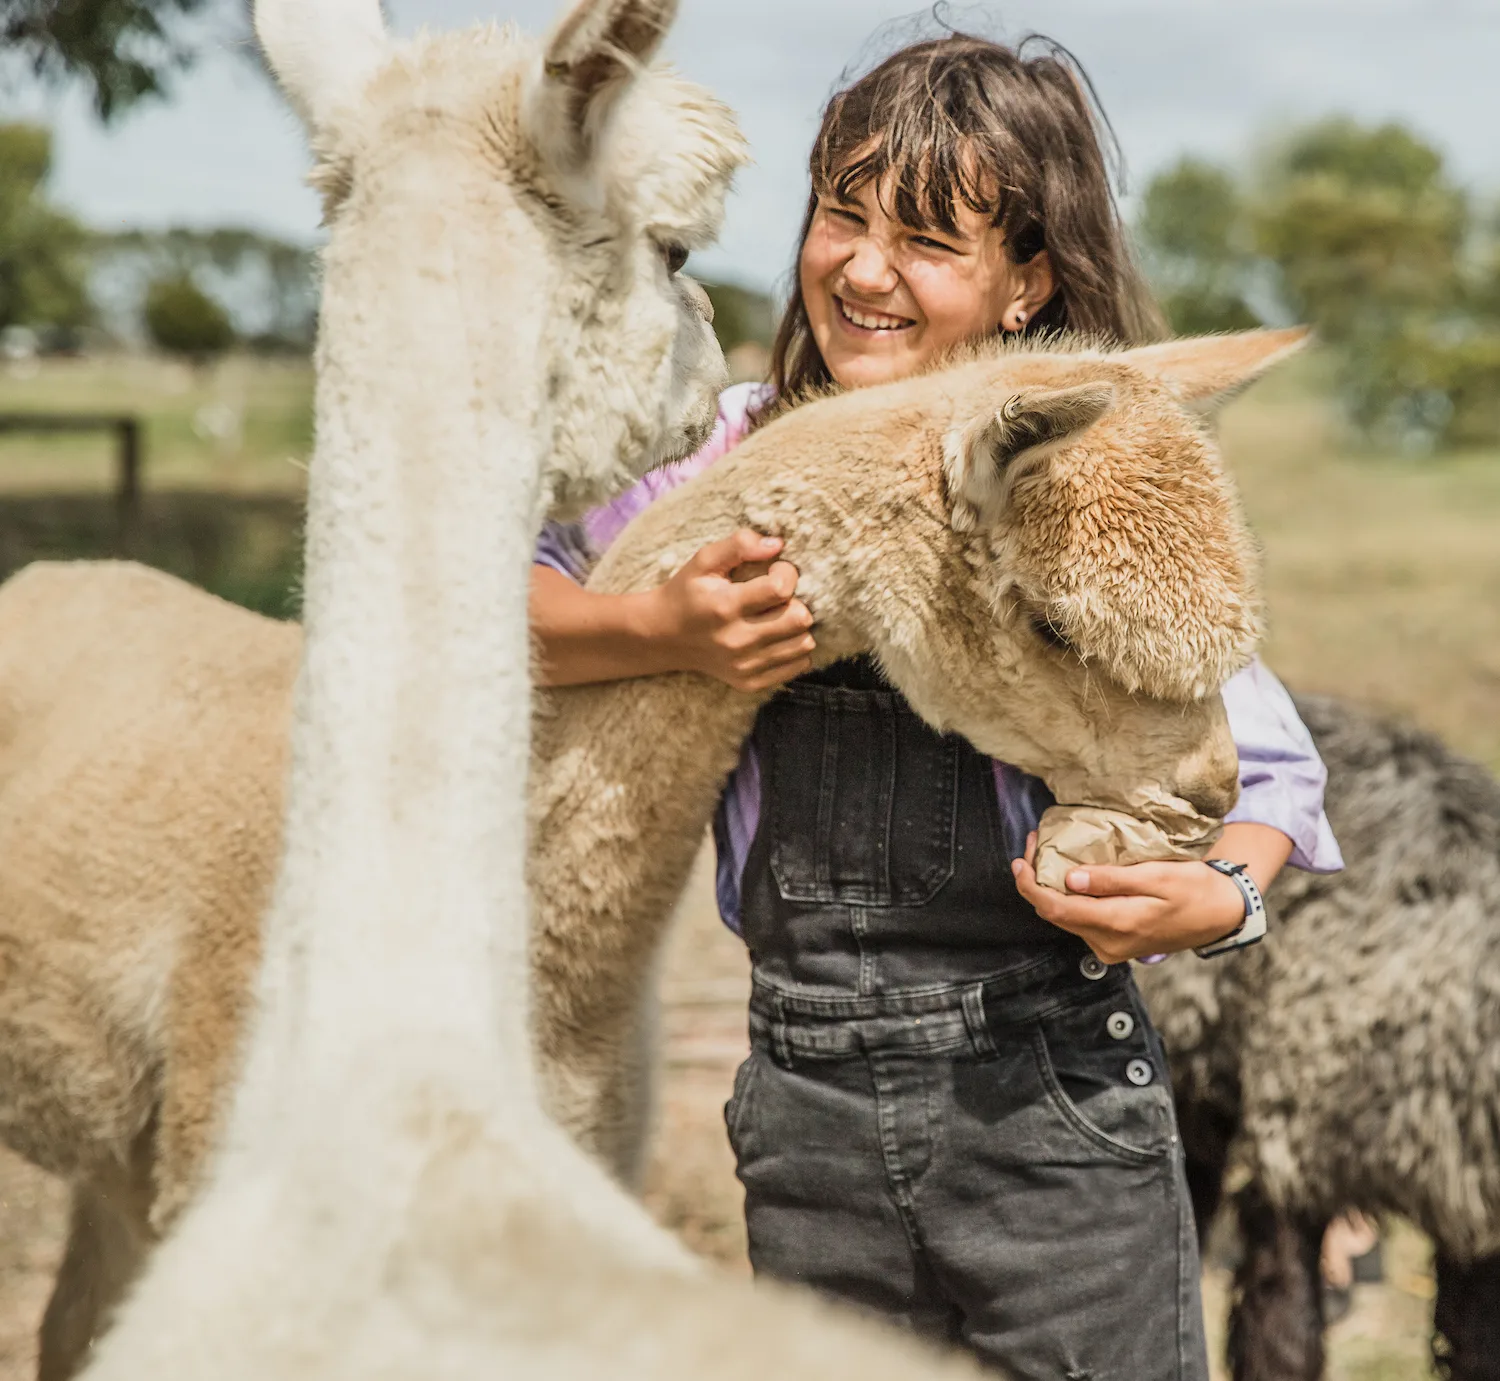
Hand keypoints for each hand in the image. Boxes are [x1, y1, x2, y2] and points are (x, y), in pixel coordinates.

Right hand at [643, 530, 814, 691]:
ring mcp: (744, 666)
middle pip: (799, 619)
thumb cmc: (688, 592)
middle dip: (796, 601)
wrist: (662, 637)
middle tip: (778, 598)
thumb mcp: (704, 560)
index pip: (780, 589)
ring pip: (804, 644)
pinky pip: (799, 665)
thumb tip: (777, 545)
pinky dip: (794, 649)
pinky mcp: (750, 682)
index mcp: (724, 606)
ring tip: (777, 617)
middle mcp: (736, 641)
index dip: (786, 573)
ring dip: (797, 626)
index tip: (774, 571)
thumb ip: (739, 545)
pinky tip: (776, 637)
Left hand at [1010, 832, 1245, 963]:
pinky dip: (1070, 898)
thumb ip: (1112, 880)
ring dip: (1052, 889)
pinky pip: (1081, 920)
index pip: (1056, 909)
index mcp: (1117, 925)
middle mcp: (1108, 943)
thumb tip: (1070, 880)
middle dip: (1037, 882)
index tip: (1019, 861)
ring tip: (1047, 855)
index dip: (1029, 886)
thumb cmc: (1194, 889)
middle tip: (1033, 845)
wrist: (1221, 914)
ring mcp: (1110, 947)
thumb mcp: (1157, 876)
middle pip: (1055, 913)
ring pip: (1066, 917)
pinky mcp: (1114, 943)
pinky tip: (1071, 876)